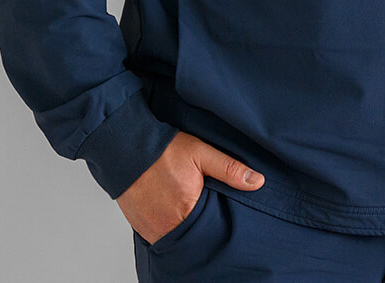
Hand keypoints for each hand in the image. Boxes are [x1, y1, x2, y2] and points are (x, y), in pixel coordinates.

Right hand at [116, 131, 264, 244]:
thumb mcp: (201, 153)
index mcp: (188, 211)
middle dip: (202, 226)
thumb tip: (258, 182)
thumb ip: (230, 169)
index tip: (221, 212)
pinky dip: (168, 227)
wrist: (127, 146)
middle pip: (194, 236)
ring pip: (177, 238)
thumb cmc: (164, 149)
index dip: (218, 220)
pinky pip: (160, 236)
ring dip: (184, 228)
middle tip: (204, 209)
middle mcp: (169, 227)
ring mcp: (153, 231)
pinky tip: (172, 212)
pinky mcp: (141, 229)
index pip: (213, 228)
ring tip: (188, 210)